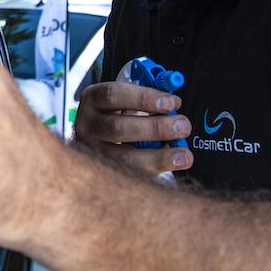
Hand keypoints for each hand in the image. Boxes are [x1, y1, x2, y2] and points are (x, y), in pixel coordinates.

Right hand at [72, 81, 193, 173]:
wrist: (101, 137)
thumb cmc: (120, 113)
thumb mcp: (127, 99)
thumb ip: (148, 99)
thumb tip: (174, 105)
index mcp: (92, 99)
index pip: (113, 95)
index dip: (144, 98)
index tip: (171, 103)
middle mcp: (86, 125)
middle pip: (118, 128)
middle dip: (155, 128)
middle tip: (183, 126)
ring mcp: (92, 152)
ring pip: (124, 157)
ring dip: (159, 155)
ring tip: (183, 153)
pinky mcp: (103, 172)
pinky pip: (131, 175)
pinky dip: (155, 170)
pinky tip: (173, 165)